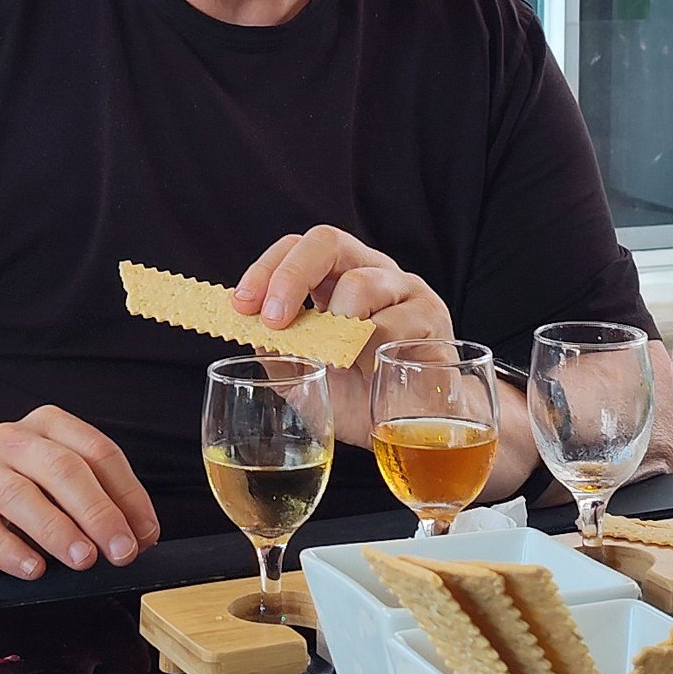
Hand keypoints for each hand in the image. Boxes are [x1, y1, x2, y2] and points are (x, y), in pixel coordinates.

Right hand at [0, 406, 159, 578]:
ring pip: (22, 495)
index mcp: (50, 425)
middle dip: (98, 512)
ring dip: (58, 530)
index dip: (128, 492)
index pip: (97, 451)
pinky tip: (35, 569)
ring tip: (84, 559)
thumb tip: (140, 536)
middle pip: (63, 468)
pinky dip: (12, 552)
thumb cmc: (26, 504)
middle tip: (121, 550)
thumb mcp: (66, 495)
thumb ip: (103, 506)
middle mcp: (14, 439)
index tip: (144, 532)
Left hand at [232, 225, 452, 448]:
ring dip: (333, 326)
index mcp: (338, 276)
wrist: (416, 432)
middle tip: (274, 319)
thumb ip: (279, 352)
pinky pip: (391, 325)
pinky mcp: (431, 316)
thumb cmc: (359, 398)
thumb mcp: (306, 375)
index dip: (266, 269)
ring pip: (360, 284)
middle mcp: (372, 270)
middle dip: (291, 277)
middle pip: (328, 241)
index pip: (299, 247)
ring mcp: (405, 289)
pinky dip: (368, 353)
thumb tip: (250, 331)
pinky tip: (368, 375)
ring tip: (332, 361)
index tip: (241, 306)